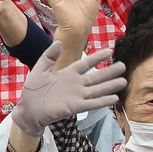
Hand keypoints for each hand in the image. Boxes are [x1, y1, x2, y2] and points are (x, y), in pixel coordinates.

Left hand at [10, 42, 128, 134]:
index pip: (86, 63)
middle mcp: (75, 84)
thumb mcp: (40, 69)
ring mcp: (77, 95)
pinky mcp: (75, 107)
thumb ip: (49, 56)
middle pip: (96, 76)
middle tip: (123, 66)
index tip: (110, 51)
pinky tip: (114, 98)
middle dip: (109, 72)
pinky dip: (103, 101)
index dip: (97, 57)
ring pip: (97, 89)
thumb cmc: (33, 90)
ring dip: (110, 86)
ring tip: (124, 81)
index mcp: (67, 73)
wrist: (28, 109)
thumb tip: (59, 42)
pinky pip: (92, 103)